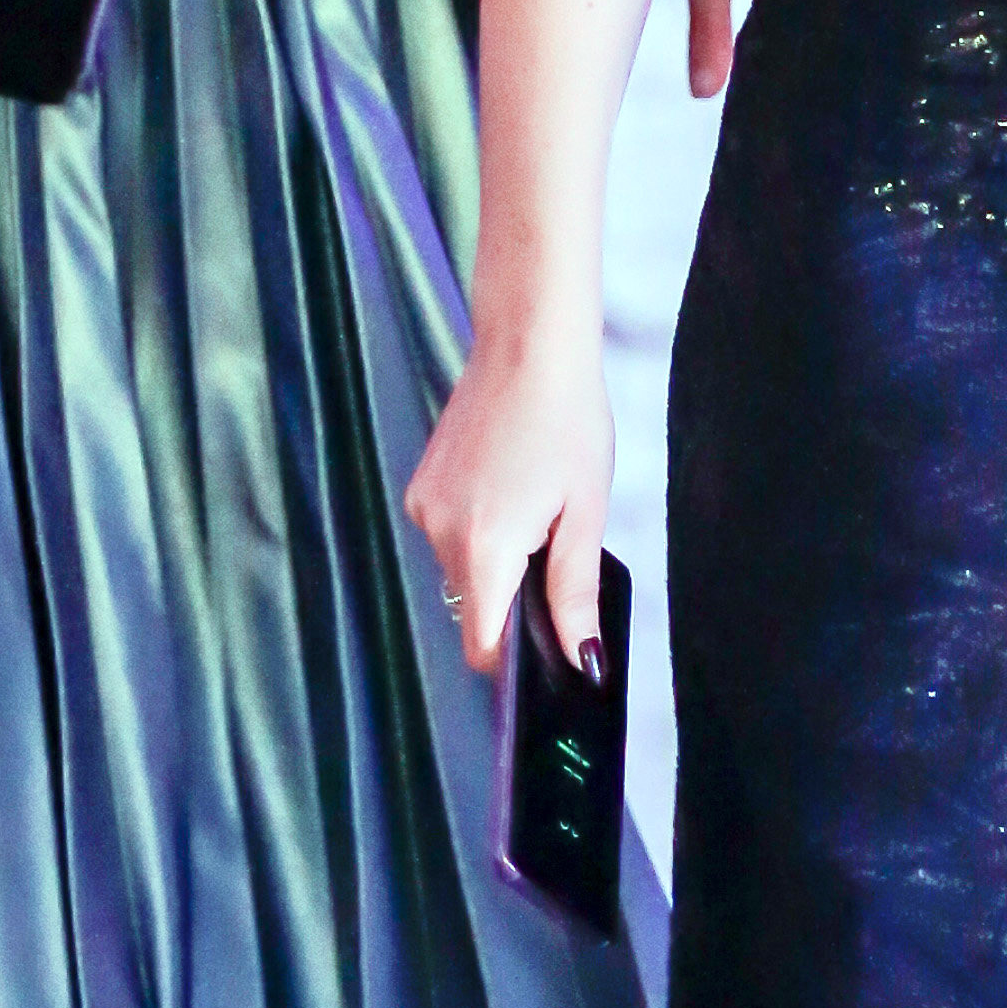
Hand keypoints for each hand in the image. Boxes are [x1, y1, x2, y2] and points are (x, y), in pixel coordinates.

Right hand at [404, 317, 613, 674]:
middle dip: (511, 602)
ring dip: (497, 562)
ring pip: (461, 571)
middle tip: (556, 553)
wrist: (528, 347)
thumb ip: (574, 594)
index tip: (542, 654)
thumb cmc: (566, 420)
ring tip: (537, 509)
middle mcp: (440, 532)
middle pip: (472, 609)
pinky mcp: (421, 486)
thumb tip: (580, 658)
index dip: (512, 660)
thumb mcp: (585, 513)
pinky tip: (512, 491)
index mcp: (484, 547)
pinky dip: (480, 531)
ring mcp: (425, 507)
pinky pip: (450, 535)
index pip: (481, 645)